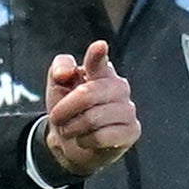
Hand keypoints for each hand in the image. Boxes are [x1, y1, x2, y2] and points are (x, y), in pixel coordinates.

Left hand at [40, 39, 140, 176]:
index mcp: (101, 72)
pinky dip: (85, 141)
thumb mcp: (57, 86)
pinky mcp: (132, 131)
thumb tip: (65, 73)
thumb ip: (59, 69)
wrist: (71, 143)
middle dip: (64, 109)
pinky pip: (101, 137)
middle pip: (87, 94)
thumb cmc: (68, 110)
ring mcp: (128, 109)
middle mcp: (119, 87)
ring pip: (93, 119)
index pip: (98, 61)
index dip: (97, 55)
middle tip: (57, 117)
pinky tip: (86, 139)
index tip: (99, 46)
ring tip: (72, 129)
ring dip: (72, 128)